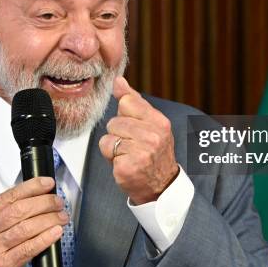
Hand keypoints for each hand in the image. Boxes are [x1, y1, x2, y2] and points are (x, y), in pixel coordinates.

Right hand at [0, 177, 67, 266]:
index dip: (33, 187)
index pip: (11, 195)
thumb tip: (33, 194)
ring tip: (61, 216)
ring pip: (27, 228)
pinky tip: (55, 231)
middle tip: (57, 202)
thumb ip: (3, 208)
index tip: (47, 183)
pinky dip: (45, 238)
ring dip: (49, 219)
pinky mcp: (4, 265)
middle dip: (45, 203)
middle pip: (21, 210)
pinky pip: (29, 248)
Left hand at [99, 76, 178, 204]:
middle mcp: (153, 136)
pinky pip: (106, 151)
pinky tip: (125, 164)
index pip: (127, 102)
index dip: (125, 115)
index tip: (134, 127)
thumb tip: (118, 81)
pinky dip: (111, 159)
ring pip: (108, 137)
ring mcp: (141, 153)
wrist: (160, 186)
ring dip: (113, 147)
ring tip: (127, 155)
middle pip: (115, 121)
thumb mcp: (148, 124)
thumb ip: (132, 101)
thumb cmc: (152, 153)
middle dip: (118, 134)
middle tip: (132, 146)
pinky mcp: (128, 167)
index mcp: (159, 122)